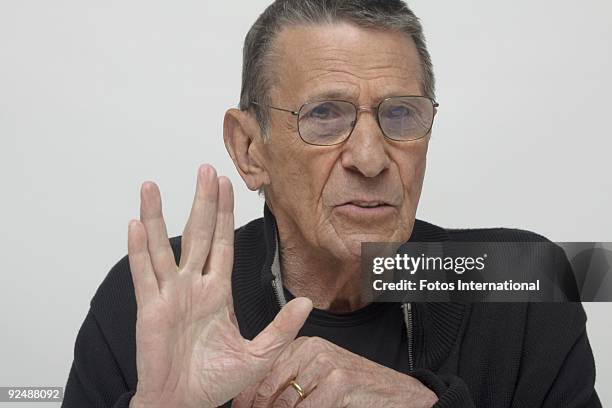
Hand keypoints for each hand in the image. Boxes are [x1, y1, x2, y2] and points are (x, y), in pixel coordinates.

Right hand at [127, 164, 312, 407]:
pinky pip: (144, 275)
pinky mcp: (151, 310)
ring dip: (156, 217)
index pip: (223, 243)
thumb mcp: (259, 354)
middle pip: (198, 234)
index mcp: (218, 292)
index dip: (225, 214)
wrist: (185, 404)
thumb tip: (307, 303)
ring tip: (152, 187)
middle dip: (202, 202)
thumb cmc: (215, 381)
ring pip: (163, 247)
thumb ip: (282, 328)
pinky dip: (139, 250)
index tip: (226, 185)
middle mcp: (193, 286)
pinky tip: (135, 225)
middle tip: (205, 170)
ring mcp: (171, 295)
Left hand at [232, 336, 437, 407]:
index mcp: (304, 345)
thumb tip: (259, 398)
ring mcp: (327, 364)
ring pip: (286, 402)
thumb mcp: (320, 374)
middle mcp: (313, 350)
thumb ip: (293, 379)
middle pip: (271, 385)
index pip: (265, 369)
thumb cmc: (354, 387)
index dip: (248, 394)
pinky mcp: (339, 382)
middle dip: (259, 407)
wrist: (394, 392)